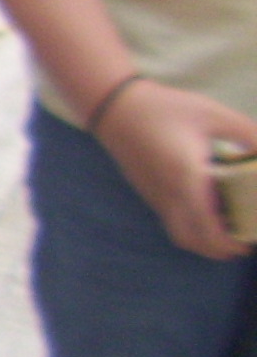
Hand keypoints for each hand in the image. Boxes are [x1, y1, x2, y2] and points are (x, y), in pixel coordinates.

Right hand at [96, 82, 256, 261]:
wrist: (113, 107)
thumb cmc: (163, 107)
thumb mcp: (212, 113)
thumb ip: (248, 133)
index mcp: (187, 177)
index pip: (207, 226)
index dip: (229, 243)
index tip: (248, 243)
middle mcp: (169, 193)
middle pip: (192, 240)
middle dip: (219, 249)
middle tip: (242, 241)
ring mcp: (155, 195)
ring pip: (180, 234)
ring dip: (204, 241)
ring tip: (227, 231)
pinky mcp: (148, 192)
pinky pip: (172, 221)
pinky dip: (192, 228)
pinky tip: (207, 211)